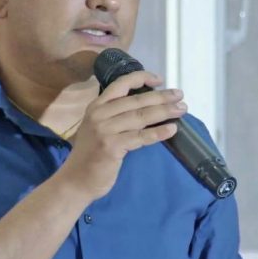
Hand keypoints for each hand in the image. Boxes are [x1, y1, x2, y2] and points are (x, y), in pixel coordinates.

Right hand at [56, 71, 186, 201]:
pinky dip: (157, 133)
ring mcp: (104, 130)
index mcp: (96, 106)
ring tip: (182, 110)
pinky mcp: (111, 147)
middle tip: (180, 96)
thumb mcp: (98, 127)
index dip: (141, 78)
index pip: (120, 84)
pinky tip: (171, 130)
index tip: (160, 79)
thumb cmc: (91, 155)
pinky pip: (140, 137)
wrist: (76, 180)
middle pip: (136, 101)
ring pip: (140, 116)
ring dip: (164, 112)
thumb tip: (149, 106)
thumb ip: (116, 115)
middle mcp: (99, 114)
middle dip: (161, 97)